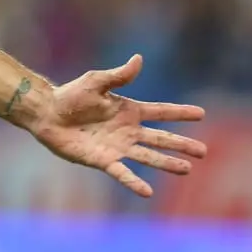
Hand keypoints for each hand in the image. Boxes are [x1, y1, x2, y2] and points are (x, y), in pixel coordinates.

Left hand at [29, 54, 206, 197]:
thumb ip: (119, 75)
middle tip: (204, 151)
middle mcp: (127, 130)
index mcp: (128, 110)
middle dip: (182, 144)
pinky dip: (134, 182)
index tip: (201, 114)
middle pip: (161, 138)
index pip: (160, 112)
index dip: (180, 113)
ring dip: (167, 163)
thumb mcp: (96, 82)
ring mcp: (117, 147)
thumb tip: (139, 59)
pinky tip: (148, 192)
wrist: (48, 113)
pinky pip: (122, 173)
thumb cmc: (71, 95)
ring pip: (148, 156)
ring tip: (187, 169)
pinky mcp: (103, 161)